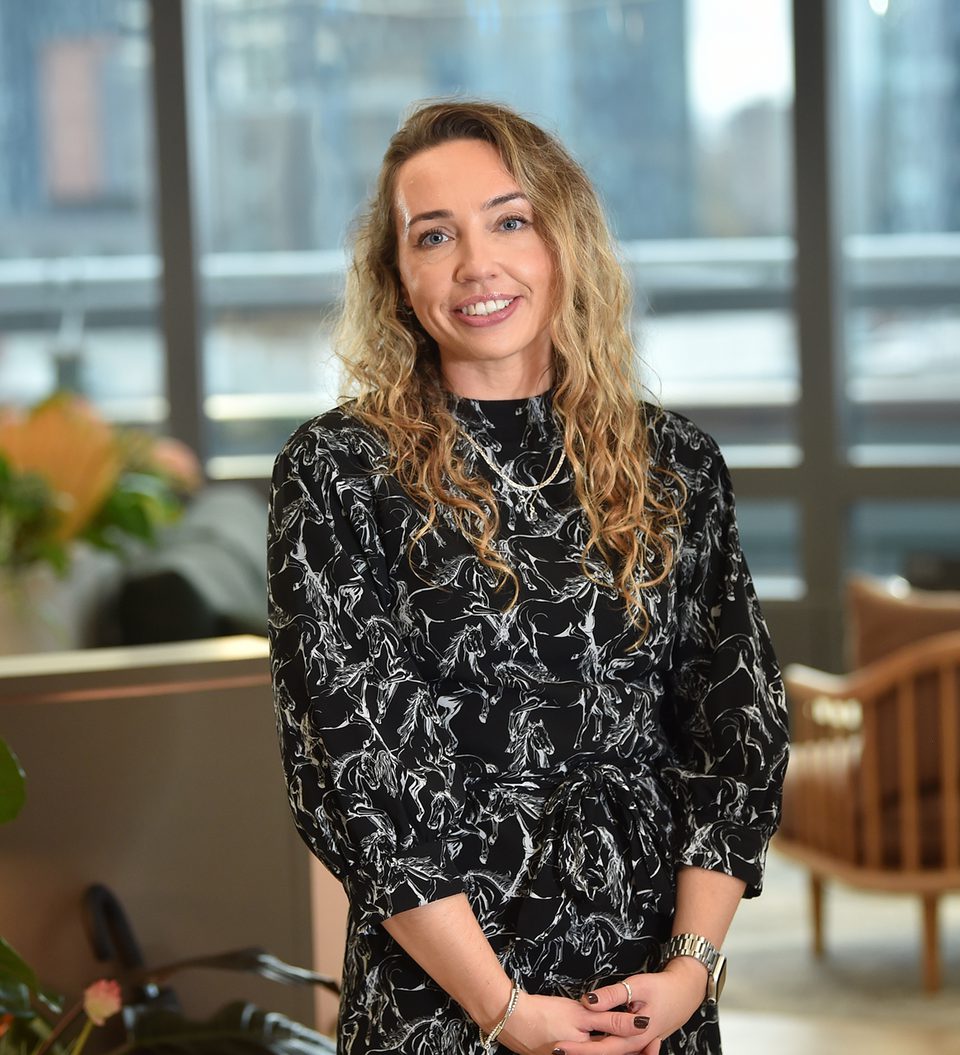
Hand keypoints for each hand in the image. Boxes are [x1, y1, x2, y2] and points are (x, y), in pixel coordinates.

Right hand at [494, 991, 653, 1054]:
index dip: (643, 1051)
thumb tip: (641, 1023)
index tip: (655, 1040)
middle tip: (649, 1040)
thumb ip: (612, 1020)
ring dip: (616, 1047)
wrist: (510, 1018)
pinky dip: (598, 1047)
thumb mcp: (581, 1014)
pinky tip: (602, 1036)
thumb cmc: (545, 1015)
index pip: (623, 1054)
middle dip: (632, 1051)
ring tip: (630, 1036)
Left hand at [559, 959, 706, 1054]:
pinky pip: (622, 1048)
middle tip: (559, 1049)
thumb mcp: (636, 987)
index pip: (600, 1048)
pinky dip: (608, 1048)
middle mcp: (636, 1046)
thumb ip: (611, 996)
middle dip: (582, 1052)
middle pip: (604, 1054)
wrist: (686, 991)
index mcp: (634, 1037)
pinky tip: (595, 1044)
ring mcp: (640, 1045)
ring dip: (594, 1050)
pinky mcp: (641, 1041)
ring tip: (572, 1047)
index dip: (579, 1049)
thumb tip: (588, 1002)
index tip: (560, 1047)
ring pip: (614, 1053)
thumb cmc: (663, 988)